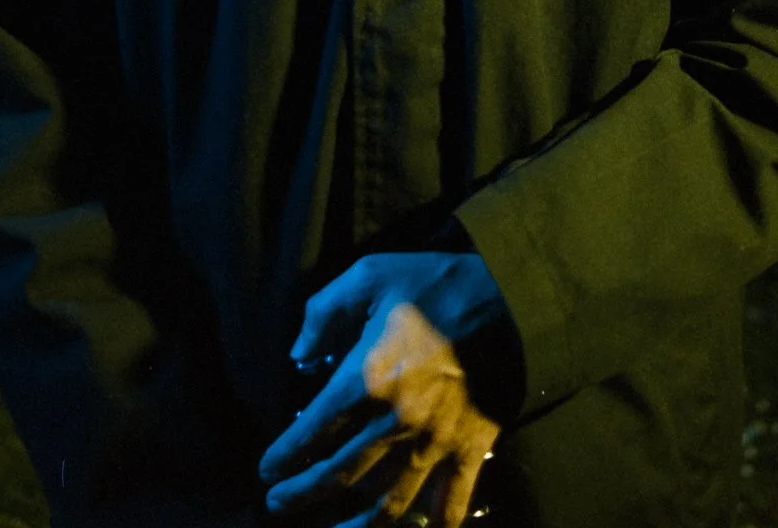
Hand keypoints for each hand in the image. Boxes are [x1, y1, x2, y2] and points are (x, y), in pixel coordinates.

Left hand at [258, 250, 506, 525]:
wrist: (510, 298)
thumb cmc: (435, 284)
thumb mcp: (369, 275)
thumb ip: (324, 311)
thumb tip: (298, 356)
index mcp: (367, 379)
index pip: (313, 430)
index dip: (285, 454)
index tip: (266, 468)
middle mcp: (395, 421)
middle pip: (340, 472)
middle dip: (303, 491)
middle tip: (277, 501)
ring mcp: (435, 442)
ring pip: (388, 501)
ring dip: (355, 521)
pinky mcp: (470, 448)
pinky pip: (451, 501)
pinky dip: (436, 523)